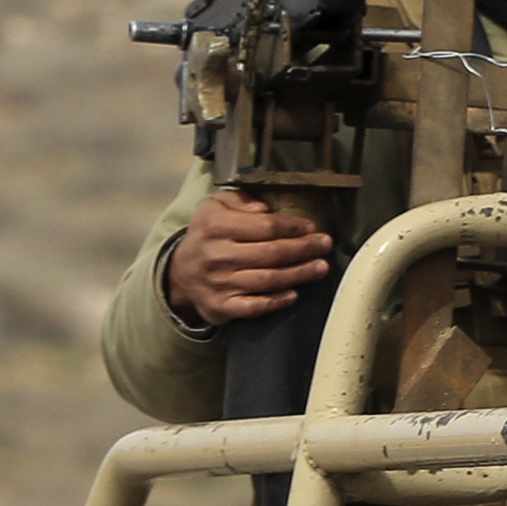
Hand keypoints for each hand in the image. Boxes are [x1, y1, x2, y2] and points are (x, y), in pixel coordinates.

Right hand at [163, 190, 330, 325]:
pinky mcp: (220, 307)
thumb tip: (262, 207)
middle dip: (304, 249)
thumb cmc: (208, 235)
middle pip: (271, 253)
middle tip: (325, 244)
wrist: (181, 271)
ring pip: (267, 280)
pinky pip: (253, 307)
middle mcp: (215, 255)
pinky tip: (294, 294)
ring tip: (321, 267)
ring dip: (299, 274)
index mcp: (215, 226)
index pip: (264, 226)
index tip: (311, 228)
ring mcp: (218, 283)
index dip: (293, 227)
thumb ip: (238, 199)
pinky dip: (276, 301)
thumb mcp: (214, 206)